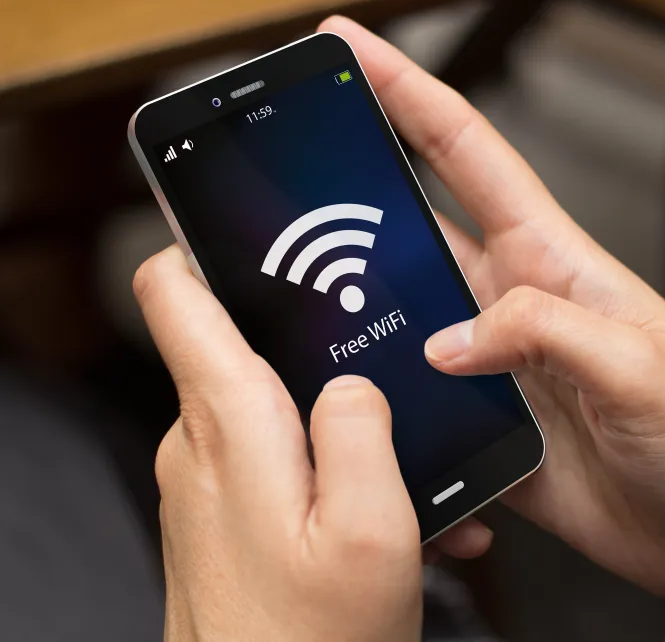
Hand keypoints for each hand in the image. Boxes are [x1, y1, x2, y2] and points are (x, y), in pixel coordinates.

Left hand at [133, 248, 488, 640]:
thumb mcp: (372, 532)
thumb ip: (363, 429)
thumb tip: (354, 381)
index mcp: (230, 426)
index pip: (177, 291)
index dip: (204, 237)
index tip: (249, 209)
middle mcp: (202, 445)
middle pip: (243, 341)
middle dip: (318, 338)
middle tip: (387, 349)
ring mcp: (208, 483)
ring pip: (274, 406)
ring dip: (343, 422)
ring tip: (411, 466)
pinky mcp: (224, 516)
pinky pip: (278, 462)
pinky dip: (332, 471)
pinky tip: (391, 514)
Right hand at [318, 17, 664, 611]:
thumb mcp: (639, 366)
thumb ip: (544, 333)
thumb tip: (447, 341)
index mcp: (553, 262)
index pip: (468, 154)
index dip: (407, 92)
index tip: (348, 49)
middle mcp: (514, 304)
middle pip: (416, 226)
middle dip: (349, 188)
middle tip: (278, 170)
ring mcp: (495, 368)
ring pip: (399, 318)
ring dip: (348, 308)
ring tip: (277, 299)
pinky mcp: (487, 429)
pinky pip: (415, 405)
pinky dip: (379, 407)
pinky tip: (346, 417)